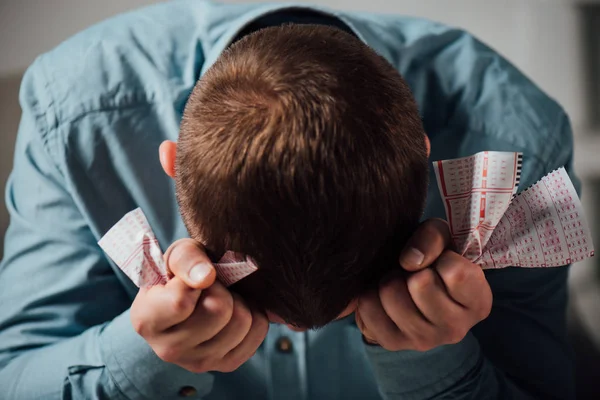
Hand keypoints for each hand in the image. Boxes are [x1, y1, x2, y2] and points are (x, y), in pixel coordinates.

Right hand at [130, 239, 268, 372]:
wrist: (191, 296)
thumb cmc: (180, 273)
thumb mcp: (176, 254)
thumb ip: (186, 258)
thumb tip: (206, 277)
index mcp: (146, 321)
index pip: (181, 302)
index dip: (194, 280)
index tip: (189, 279)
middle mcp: (169, 350)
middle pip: (219, 310)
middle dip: (221, 288)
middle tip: (210, 287)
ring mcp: (199, 362)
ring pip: (242, 320)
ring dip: (238, 299)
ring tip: (221, 298)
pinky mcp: (227, 364)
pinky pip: (258, 329)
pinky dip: (253, 311)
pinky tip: (234, 309)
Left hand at [355, 219, 491, 350]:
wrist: (409, 285)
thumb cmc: (435, 259)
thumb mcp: (443, 238)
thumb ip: (433, 238)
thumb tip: (409, 261)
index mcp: (478, 303)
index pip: (455, 273)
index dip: (441, 257)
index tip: (440, 262)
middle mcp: (455, 329)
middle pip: (419, 284)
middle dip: (411, 270)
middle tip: (414, 273)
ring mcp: (424, 341)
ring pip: (391, 294)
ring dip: (390, 279)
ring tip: (400, 283)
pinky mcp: (392, 342)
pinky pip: (368, 307)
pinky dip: (370, 293)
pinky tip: (383, 297)